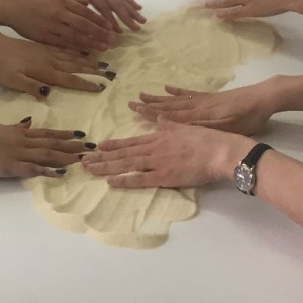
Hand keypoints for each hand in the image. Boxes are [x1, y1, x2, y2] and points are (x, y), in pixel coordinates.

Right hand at [0, 0, 117, 50]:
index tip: (111, 27)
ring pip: (75, 36)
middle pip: (83, 24)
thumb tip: (86, 3)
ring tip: (103, 48)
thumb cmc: (32, 0)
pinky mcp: (43, 37)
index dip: (99, 20)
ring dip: (90, 43)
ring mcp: (51, 26)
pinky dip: (74, 48)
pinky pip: (62, 44)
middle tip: (112, 40)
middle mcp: (59, 13)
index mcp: (62, 0)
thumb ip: (70, 0)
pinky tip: (84, 53)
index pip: (85, 11)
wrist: (10, 6)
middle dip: (99, 33)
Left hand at [0, 27, 111, 98]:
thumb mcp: (13, 80)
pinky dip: (77, 48)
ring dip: (89, 59)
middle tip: (110, 73)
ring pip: (73, 55)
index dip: (85, 83)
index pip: (68, 78)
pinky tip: (84, 49)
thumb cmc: (3, 67)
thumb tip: (49, 95)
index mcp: (43, 70)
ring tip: (103, 61)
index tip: (100, 87)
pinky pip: (65, 46)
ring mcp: (48, 51)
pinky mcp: (45, 46)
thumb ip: (31, 86)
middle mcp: (50, 59)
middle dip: (93, 70)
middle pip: (75, 65)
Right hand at [0, 120, 88, 178]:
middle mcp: (22, 141)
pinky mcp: (10, 166)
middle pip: (52, 143)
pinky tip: (60, 173)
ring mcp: (17, 153)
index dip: (65, 134)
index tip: (81, 135)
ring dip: (66, 157)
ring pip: (47, 154)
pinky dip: (47, 170)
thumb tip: (28, 122)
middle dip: (72, 146)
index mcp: (19, 132)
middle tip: (91, 148)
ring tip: (82, 159)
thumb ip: (15, 127)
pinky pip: (32, 168)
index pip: (47, 133)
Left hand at [52, 0, 145, 32]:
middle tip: (137, 28)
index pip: (101, 6)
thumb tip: (82, 10)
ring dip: (132, 10)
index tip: (117, 30)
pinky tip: (138, 7)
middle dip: (127, 16)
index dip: (109, 18)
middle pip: (116, 3)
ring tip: (143, 20)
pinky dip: (129, 1)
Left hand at [82, 118, 250, 187]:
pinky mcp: (164, 177)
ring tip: (90, 169)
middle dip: (103, 157)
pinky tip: (111, 182)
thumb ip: (169, 124)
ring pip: (127, 164)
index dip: (114, 145)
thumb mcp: (184, 126)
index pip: (131, 142)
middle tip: (84, 160)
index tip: (98, 146)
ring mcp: (157, 162)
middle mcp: (154, 148)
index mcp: (159, 137)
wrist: (219, 150)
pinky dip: (124, 180)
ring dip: (107, 167)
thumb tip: (159, 120)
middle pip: (124, 153)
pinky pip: (140, 179)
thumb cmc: (206, 139)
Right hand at [128, 81, 278, 134]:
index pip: (168, 116)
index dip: (150, 114)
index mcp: (197, 116)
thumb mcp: (223, 127)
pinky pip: (189, 94)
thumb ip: (198, 127)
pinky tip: (167, 88)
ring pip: (174, 100)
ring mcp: (203, 101)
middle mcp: (196, 107)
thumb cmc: (246, 119)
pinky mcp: (211, 97)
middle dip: (147, 106)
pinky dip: (176, 91)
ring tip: (141, 95)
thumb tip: (172, 127)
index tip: (134, 110)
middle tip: (130, 103)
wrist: (262, 99)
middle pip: (167, 107)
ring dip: (157, 99)